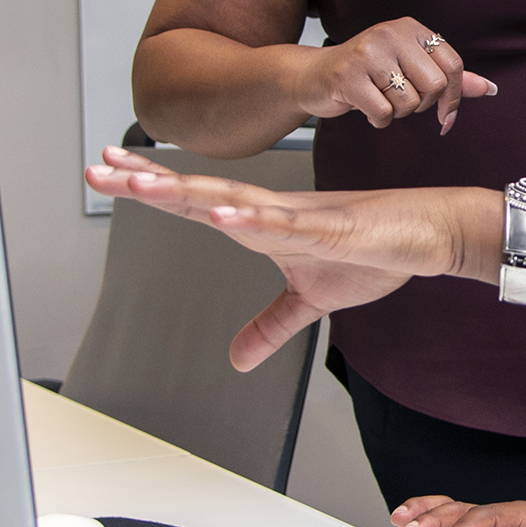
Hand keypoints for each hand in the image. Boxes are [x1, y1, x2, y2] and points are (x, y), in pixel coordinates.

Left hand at [84, 149, 495, 368]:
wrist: (426, 234)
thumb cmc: (373, 252)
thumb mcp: (310, 301)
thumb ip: (270, 326)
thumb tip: (236, 359)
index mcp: (261, 223)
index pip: (194, 202)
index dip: (151, 187)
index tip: (107, 171)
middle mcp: (270, 211)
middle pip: (198, 192)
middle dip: (147, 180)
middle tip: (99, 167)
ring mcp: (296, 216)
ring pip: (231, 200)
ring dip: (186, 192)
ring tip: (140, 183)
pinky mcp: (328, 228)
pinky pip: (282, 224)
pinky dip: (250, 218)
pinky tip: (220, 214)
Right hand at [289, 18, 496, 135]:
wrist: (314, 76)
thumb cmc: (367, 73)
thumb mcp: (410, 67)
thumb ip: (449, 77)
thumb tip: (489, 89)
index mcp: (410, 28)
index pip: (453, 65)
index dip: (455, 98)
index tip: (447, 117)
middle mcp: (390, 34)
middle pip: (435, 86)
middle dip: (422, 105)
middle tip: (401, 102)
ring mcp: (368, 53)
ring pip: (409, 102)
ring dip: (397, 113)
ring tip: (380, 99)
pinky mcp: (348, 77)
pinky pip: (383, 114)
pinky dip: (378, 121)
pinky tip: (366, 108)